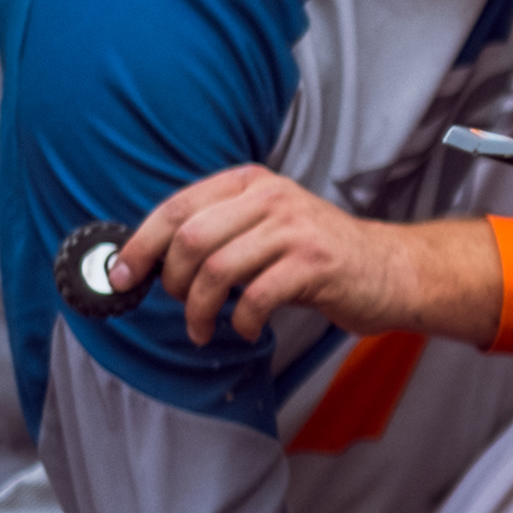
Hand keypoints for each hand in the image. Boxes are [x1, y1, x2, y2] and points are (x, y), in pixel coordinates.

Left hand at [110, 167, 502, 348]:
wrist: (391, 270)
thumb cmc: (320, 257)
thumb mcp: (268, 227)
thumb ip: (219, 232)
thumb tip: (149, 260)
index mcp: (251, 183)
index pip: (177, 208)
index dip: (140, 245)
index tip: (121, 276)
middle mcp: (272, 197)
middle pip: (190, 239)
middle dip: (170, 283)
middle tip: (178, 307)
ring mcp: (295, 228)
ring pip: (216, 271)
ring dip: (199, 311)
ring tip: (204, 328)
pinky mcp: (316, 263)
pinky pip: (255, 297)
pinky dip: (242, 323)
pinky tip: (248, 330)